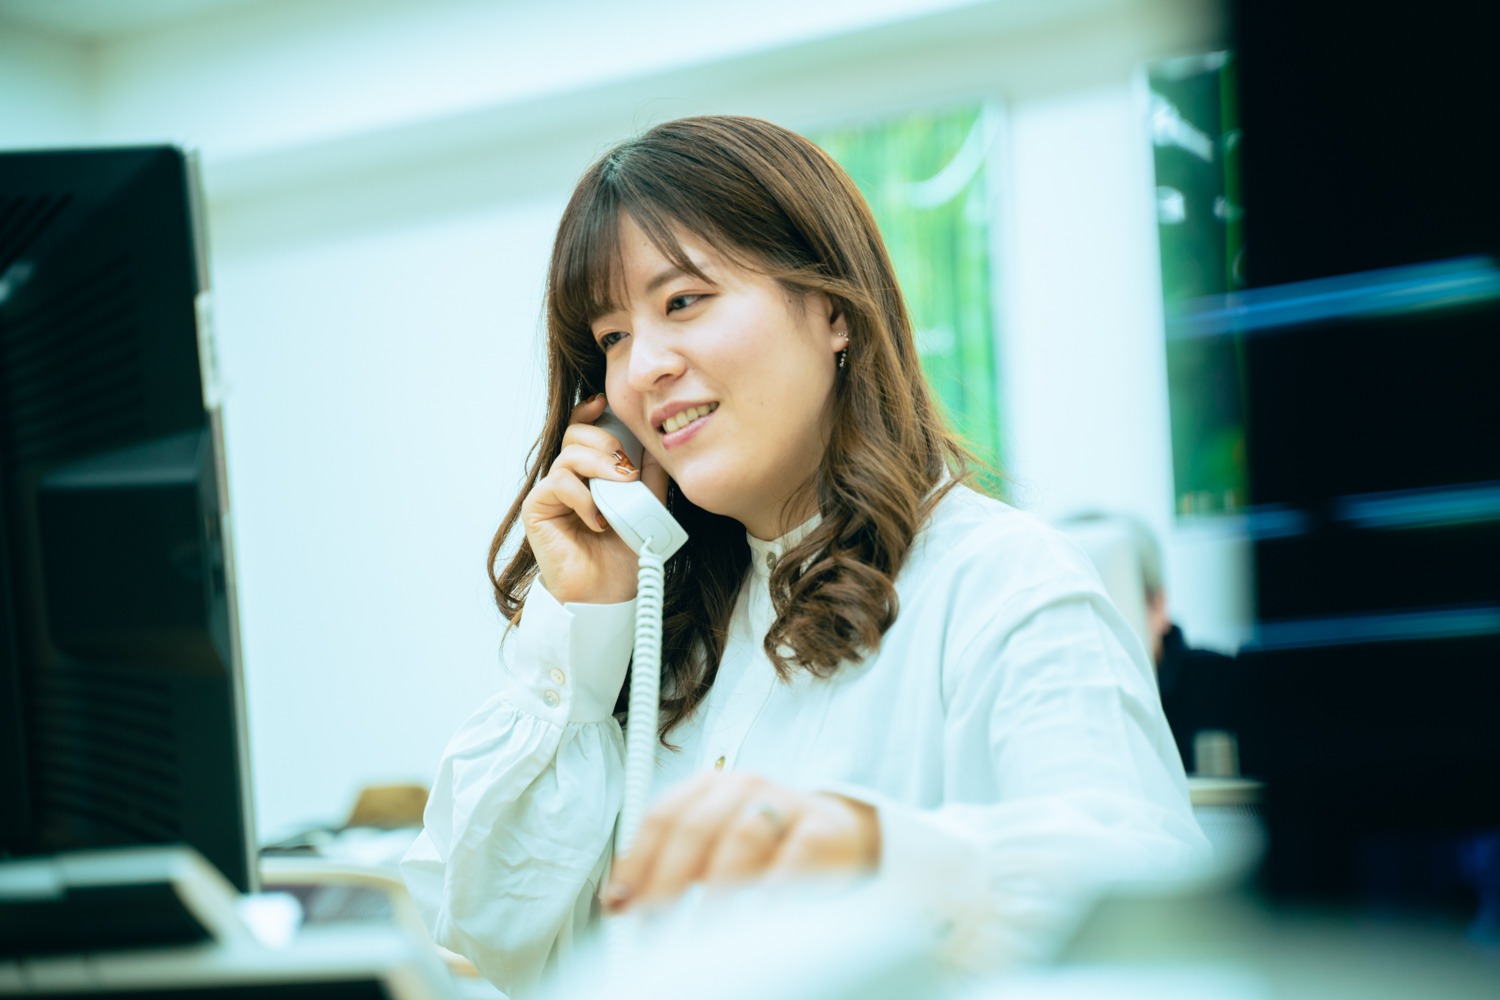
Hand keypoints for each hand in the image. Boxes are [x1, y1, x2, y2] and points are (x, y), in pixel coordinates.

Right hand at [521, 393, 669, 604]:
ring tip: (620, 490)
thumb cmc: (623, 556)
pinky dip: (583, 498)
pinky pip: (559, 483)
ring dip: (601, 467)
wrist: (607, 595)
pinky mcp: (538, 509)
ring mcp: (551, 493)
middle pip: (577, 434)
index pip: (584, 429)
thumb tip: (658, 442)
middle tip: (627, 469)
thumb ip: (649, 476)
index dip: (590, 411)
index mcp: (590, 473)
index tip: (604, 402)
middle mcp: (568, 478)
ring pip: (570, 455)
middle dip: (606, 443)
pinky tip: (598, 520)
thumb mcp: (646, 507)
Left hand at [601, 771, 880, 913]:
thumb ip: (669, 867)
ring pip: (742, 836)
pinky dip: (778, 880)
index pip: (662, 817)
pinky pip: (798, 851)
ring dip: (717, 886)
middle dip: (667, 881)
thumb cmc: (764, 844)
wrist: (838, 834)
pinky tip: (762, 908)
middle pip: (695, 828)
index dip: (637, 862)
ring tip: (702, 926)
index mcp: (709, 787)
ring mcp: (785, 803)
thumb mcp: (712, 848)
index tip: (621, 903)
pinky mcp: (823, 828)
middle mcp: (743, 787)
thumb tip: (618, 902)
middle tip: (653, 924)